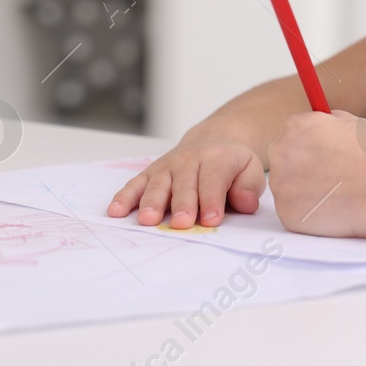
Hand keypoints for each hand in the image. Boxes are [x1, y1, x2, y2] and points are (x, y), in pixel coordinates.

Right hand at [107, 138, 266, 228]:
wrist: (212, 141)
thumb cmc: (231, 164)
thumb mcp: (250, 169)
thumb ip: (249, 187)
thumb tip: (245, 204)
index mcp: (217, 159)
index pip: (213, 181)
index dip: (212, 200)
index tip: (210, 220)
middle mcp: (189, 160)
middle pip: (185, 185)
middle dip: (182, 205)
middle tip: (180, 224)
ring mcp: (167, 166)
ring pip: (158, 185)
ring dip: (151, 202)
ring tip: (147, 220)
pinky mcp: (150, 173)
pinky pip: (135, 185)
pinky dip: (124, 197)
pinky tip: (116, 211)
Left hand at [267, 111, 365, 236]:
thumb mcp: (352, 123)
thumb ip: (329, 121)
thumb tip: (321, 124)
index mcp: (295, 127)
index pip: (291, 135)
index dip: (310, 146)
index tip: (321, 156)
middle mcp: (280, 154)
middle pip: (283, 160)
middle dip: (301, 168)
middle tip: (328, 176)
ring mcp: (281, 186)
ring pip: (287, 188)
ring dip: (305, 191)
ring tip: (335, 192)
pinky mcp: (286, 214)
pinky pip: (294, 212)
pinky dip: (310, 212)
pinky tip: (331, 208)